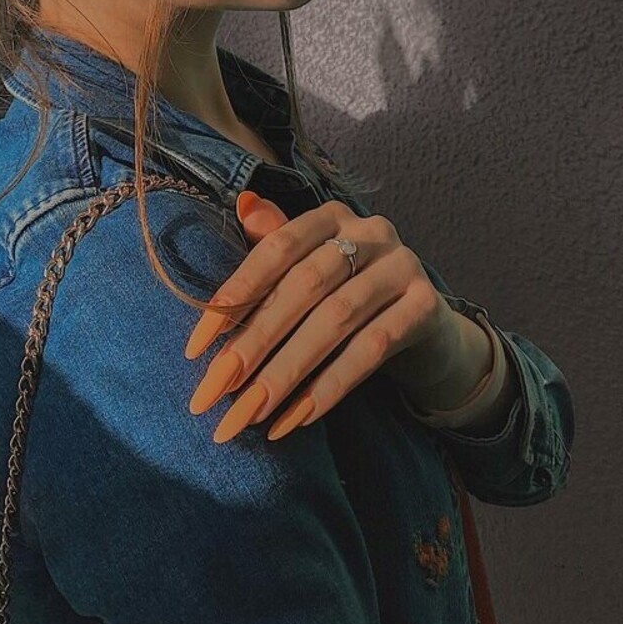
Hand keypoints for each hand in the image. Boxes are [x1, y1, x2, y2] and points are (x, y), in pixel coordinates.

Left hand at [184, 191, 463, 443]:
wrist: (428, 330)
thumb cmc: (350, 299)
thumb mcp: (310, 273)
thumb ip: (274, 248)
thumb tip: (241, 203)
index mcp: (332, 216)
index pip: (276, 249)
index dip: (235, 296)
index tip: (194, 351)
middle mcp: (370, 231)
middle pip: (302, 286)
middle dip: (252, 344)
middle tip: (213, 393)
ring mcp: (403, 266)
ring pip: (334, 320)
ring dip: (284, 372)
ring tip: (247, 415)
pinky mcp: (427, 307)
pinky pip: (371, 350)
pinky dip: (328, 388)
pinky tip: (294, 420)